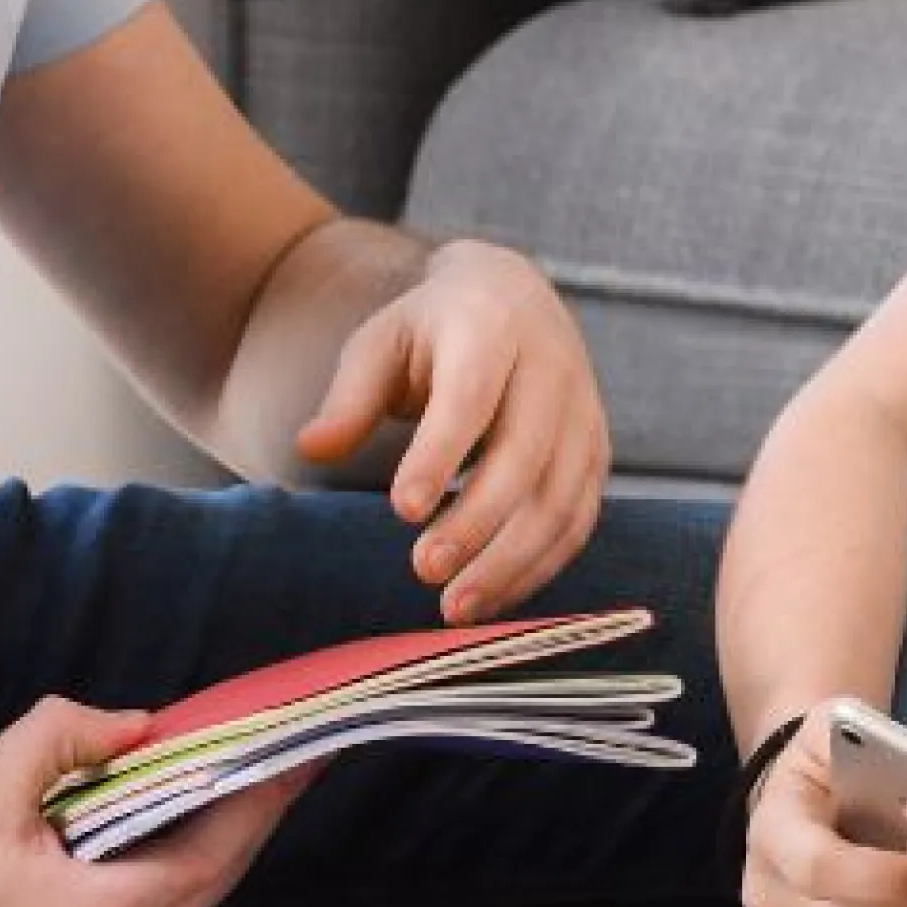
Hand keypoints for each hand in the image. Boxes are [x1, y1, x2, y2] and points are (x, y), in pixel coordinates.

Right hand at [0, 695, 302, 906]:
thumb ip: (65, 736)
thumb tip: (139, 725)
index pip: (214, 851)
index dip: (267, 796)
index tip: (306, 748)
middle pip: (216, 879)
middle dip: (255, 812)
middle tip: (292, 753)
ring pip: (196, 904)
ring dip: (220, 843)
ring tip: (249, 780)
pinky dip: (183, 874)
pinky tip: (192, 830)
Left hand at [293, 239, 606, 621]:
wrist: (513, 297)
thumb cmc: (431, 329)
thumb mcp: (381, 342)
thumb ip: (349, 398)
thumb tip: (310, 449)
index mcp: (493, 330)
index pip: (471, 399)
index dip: (441, 455)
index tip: (402, 513)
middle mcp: (553, 369)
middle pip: (525, 457)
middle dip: (478, 522)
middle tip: (424, 572)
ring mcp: (584, 413)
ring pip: (561, 497)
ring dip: (513, 560)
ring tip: (455, 609)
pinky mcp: (595, 452)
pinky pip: (579, 518)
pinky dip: (541, 565)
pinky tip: (493, 598)